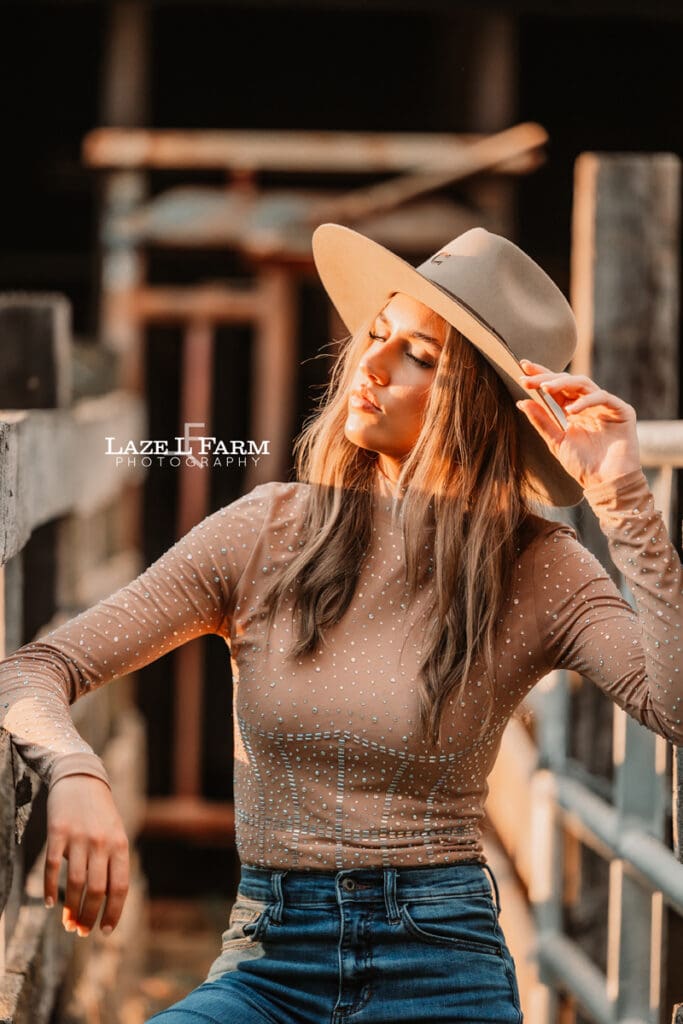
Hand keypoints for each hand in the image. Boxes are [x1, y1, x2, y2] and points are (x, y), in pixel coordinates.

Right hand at [45, 774, 128, 937]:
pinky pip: (53, 866)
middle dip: (89, 916)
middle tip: (81, 931)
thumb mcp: (116, 833)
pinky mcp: (58, 832)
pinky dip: (51, 888)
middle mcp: (102, 842)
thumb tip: (108, 900)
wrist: (81, 778)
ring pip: (76, 883)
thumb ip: (114, 862)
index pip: (120, 887)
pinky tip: (49, 903)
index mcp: (120, 844)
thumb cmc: (100, 812)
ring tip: (68, 923)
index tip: (104, 931)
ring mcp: (79, 837)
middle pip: (97, 890)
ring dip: (71, 909)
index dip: (113, 913)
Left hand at [516, 360, 640, 489]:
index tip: (522, 367)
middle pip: (567, 381)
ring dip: (562, 383)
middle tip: (528, 378)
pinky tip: (571, 411)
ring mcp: (605, 406)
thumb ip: (541, 421)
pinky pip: (602, 397)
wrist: (606, 483)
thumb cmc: (583, 465)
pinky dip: (585, 401)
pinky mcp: (621, 410)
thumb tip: (521, 402)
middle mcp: (589, 404)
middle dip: (546, 378)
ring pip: (583, 383)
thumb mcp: (556, 442)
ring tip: (545, 389)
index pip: (556, 387)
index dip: (541, 375)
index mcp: (573, 410)